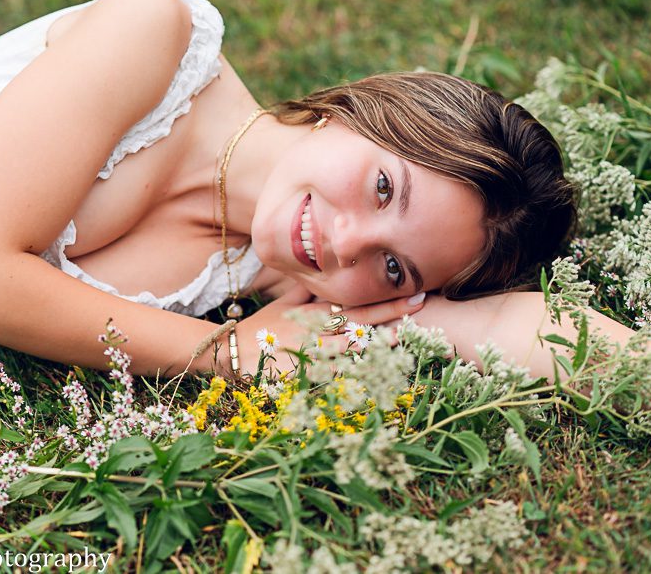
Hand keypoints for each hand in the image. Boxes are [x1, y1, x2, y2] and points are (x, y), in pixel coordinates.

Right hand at [233, 284, 425, 377]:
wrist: (231, 351)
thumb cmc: (259, 328)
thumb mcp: (282, 306)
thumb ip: (306, 294)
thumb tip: (327, 277)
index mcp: (313, 312)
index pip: (354, 303)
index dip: (383, 298)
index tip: (410, 290)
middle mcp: (316, 329)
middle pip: (358, 320)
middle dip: (389, 313)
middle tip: (419, 304)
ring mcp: (310, 352)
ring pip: (350, 346)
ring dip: (378, 342)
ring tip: (404, 335)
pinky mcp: (302, 373)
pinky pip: (331, 373)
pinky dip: (351, 372)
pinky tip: (373, 371)